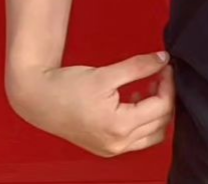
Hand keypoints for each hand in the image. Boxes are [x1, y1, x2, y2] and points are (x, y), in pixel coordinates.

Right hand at [6, 50, 174, 156]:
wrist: (38, 99)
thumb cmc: (68, 87)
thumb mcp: (107, 73)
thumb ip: (139, 66)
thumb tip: (163, 59)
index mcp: (119, 127)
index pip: (161, 107)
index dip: (168, 83)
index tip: (165, 65)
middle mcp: (117, 144)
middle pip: (161, 122)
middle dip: (166, 96)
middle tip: (161, 73)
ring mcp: (111, 149)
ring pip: (152, 134)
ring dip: (157, 111)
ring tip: (150, 86)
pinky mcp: (106, 147)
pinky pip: (137, 138)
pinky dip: (144, 120)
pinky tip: (135, 97)